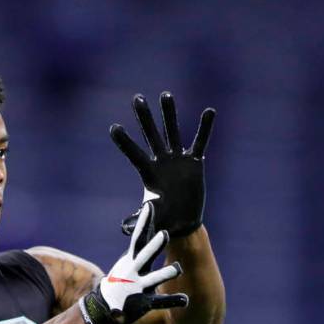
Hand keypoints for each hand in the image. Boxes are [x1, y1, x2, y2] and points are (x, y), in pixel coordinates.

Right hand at [78, 203, 188, 323]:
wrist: (103, 307)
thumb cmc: (120, 280)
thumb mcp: (128, 262)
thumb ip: (140, 247)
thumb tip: (146, 227)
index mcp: (131, 260)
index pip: (138, 238)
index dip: (144, 223)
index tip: (150, 206)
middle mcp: (134, 271)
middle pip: (145, 255)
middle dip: (154, 245)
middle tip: (164, 233)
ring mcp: (139, 287)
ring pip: (154, 279)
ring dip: (165, 273)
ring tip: (178, 268)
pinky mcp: (144, 303)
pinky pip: (161, 302)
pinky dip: (173, 300)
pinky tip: (185, 299)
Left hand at [111, 92, 215, 237]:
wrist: (182, 223)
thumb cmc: (163, 222)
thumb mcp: (151, 220)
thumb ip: (139, 220)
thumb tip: (124, 228)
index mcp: (148, 173)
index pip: (134, 154)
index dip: (124, 142)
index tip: (113, 128)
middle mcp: (161, 162)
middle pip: (151, 135)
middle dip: (145, 118)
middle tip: (137, 98)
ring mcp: (178, 160)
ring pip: (173, 132)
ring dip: (169, 114)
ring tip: (165, 95)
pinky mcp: (195, 163)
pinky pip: (200, 142)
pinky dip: (205, 128)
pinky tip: (209, 112)